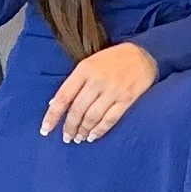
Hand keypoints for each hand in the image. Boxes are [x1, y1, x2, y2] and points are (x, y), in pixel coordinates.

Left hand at [41, 41, 158, 140]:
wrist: (145, 53)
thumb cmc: (113, 59)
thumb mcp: (90, 63)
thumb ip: (74, 82)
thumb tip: (55, 104)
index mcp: (85, 70)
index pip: (63, 97)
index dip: (52, 116)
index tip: (45, 130)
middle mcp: (97, 81)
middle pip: (77, 110)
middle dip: (69, 127)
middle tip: (66, 137)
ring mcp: (113, 90)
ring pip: (92, 117)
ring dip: (83, 130)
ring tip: (79, 138)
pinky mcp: (127, 98)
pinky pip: (110, 119)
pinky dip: (100, 130)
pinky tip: (93, 136)